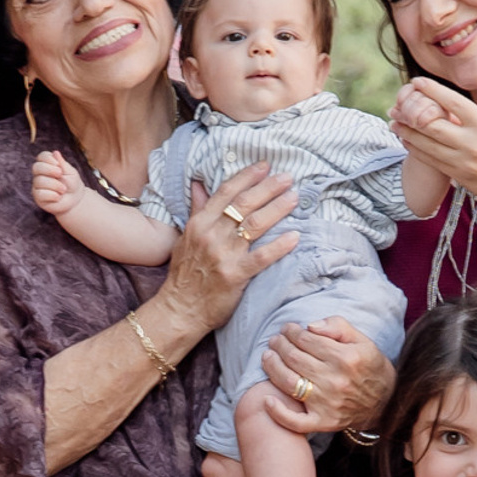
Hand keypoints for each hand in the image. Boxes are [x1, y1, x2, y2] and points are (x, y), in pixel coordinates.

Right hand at [30, 151, 86, 217]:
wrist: (75, 201)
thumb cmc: (72, 184)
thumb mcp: (70, 172)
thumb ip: (62, 163)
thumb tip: (55, 152)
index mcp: (47, 165)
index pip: (42, 156)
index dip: (48, 158)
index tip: (59, 164)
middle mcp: (40, 174)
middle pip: (36, 167)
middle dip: (49, 170)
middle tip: (60, 174)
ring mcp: (37, 185)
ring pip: (39, 181)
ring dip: (55, 185)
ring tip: (63, 189)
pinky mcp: (38, 197)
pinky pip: (40, 194)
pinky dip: (52, 195)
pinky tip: (58, 197)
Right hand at [157, 163, 298, 338]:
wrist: (180, 309)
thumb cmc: (185, 274)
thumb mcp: (186, 238)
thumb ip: (197, 210)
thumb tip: (199, 185)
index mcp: (199, 223)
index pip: (226, 192)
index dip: (247, 176)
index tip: (265, 166)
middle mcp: (211, 235)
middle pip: (244, 204)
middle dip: (268, 187)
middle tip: (288, 178)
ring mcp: (223, 255)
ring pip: (255, 224)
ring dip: (277, 208)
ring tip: (294, 198)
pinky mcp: (235, 275)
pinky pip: (262, 257)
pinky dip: (280, 245)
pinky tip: (295, 236)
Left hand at [261, 317, 394, 439]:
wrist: (387, 403)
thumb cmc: (371, 367)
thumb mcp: (363, 341)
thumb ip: (338, 327)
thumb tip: (310, 326)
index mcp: (346, 358)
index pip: (308, 340)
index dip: (292, 332)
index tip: (286, 328)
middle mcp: (335, 381)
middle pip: (294, 358)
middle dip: (279, 345)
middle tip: (274, 340)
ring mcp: (328, 404)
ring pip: (289, 383)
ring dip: (272, 367)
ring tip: (267, 357)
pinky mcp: (324, 422)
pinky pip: (296, 421)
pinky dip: (279, 412)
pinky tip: (268, 399)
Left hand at [389, 77, 476, 216]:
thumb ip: (476, 120)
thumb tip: (449, 108)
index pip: (453, 102)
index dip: (432, 90)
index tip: (416, 82)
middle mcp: (473, 143)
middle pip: (432, 124)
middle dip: (410, 113)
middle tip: (396, 105)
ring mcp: (464, 162)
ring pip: (426, 144)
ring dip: (407, 132)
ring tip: (394, 122)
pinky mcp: (459, 177)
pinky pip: (431, 161)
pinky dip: (416, 149)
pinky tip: (407, 141)